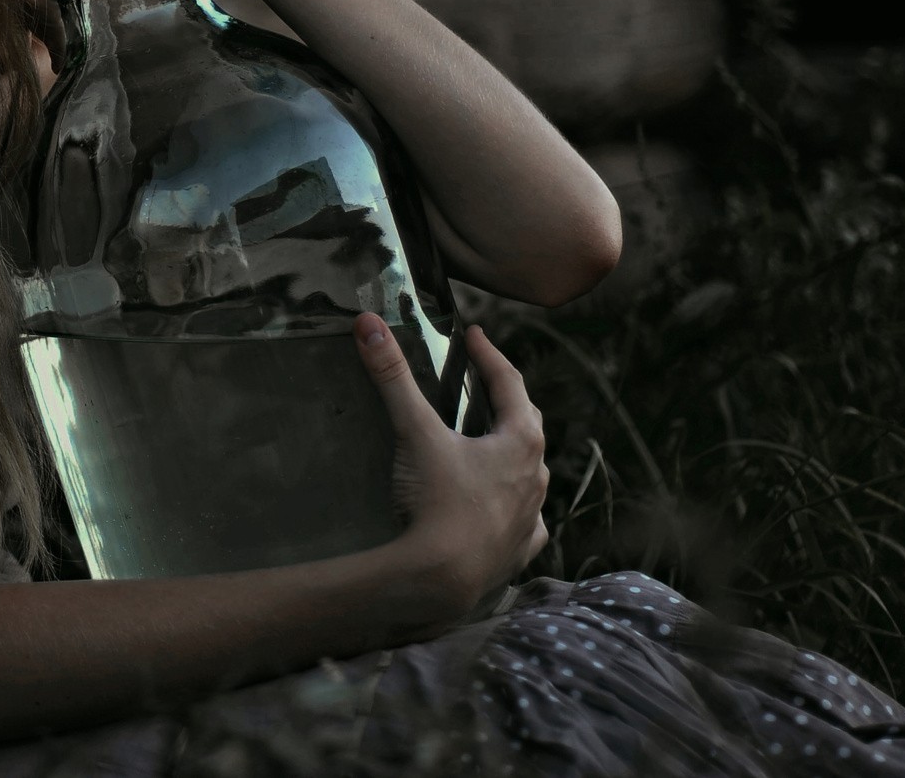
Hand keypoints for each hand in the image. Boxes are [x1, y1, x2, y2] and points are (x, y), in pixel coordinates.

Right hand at [352, 314, 548, 626]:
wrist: (441, 580)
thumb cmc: (436, 502)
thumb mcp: (415, 432)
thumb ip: (393, 376)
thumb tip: (369, 325)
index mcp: (520, 443)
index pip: (511, 384)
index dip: (490, 356)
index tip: (475, 336)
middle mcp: (535, 478)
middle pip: (528, 427)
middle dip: (507, 401)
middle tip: (485, 383)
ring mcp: (530, 518)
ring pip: (529, 475)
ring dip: (512, 455)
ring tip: (489, 445)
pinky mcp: (517, 552)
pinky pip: (524, 522)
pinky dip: (512, 509)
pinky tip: (497, 511)